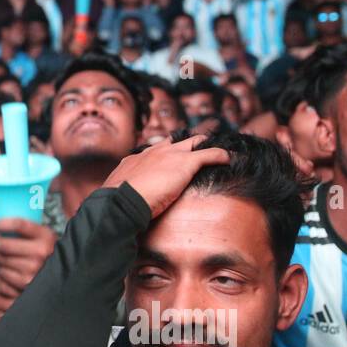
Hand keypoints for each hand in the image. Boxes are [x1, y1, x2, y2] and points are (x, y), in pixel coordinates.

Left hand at [0, 217, 56, 325]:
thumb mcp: (45, 236)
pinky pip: (2, 274)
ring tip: (4, 256)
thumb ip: (29, 228)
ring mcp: (33, 268)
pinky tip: (7, 268)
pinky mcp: (25, 282)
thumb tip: (5, 222)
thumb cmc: (48, 254)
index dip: (3, 224)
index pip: (18, 224)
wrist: (62, 276)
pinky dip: (1, 271)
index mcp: (46, 237)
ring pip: (1, 259)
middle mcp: (41, 252)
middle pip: (4, 244)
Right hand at [103, 135, 231, 217]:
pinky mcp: (186, 162)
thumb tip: (119, 206)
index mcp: (138, 159)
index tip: (173, 156)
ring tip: (217, 150)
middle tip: (199, 146)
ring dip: (206, 145)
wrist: (122, 201)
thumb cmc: (116, 202)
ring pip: (195, 142)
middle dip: (188, 142)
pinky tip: (229, 158)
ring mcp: (171, 155)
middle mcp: (154, 151)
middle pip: (176, 140)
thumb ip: (123, 194)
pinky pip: (210, 154)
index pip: (156, 149)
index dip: (166, 152)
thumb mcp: (117, 193)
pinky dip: (221, 155)